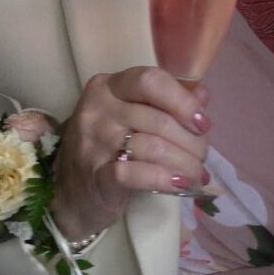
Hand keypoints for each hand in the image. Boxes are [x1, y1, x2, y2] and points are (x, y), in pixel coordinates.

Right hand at [50, 67, 215, 240]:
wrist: (70, 194)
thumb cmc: (108, 149)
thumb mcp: (132, 119)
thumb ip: (166, 103)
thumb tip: (203, 95)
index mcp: (108, 86)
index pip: (150, 81)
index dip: (183, 101)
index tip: (203, 124)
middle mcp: (97, 109)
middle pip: (158, 119)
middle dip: (191, 142)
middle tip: (202, 158)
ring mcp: (92, 142)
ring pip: (152, 147)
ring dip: (185, 163)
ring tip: (197, 175)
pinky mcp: (94, 175)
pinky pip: (135, 173)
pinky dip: (164, 179)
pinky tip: (179, 184)